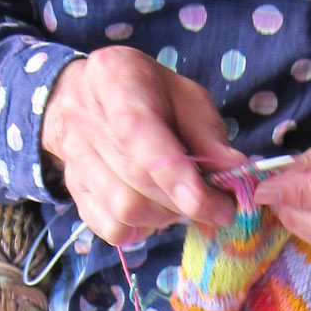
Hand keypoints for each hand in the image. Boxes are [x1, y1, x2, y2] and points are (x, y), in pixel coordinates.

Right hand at [39, 47, 243, 244]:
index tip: (213, 205)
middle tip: (215, 206)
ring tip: (179, 200)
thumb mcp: (184, 96)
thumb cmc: (147, 95)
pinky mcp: (75, 193)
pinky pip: (112, 230)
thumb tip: (236, 171)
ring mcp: (74, 159)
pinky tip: (154, 211)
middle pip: (136, 179)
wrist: (88, 100)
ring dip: (165, 217)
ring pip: (124, 210)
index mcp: (115, 80)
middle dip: (183, 202)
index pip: (140, 134)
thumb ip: (208, 132)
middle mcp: (85, 119)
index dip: (177, 176)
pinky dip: (142, 230)